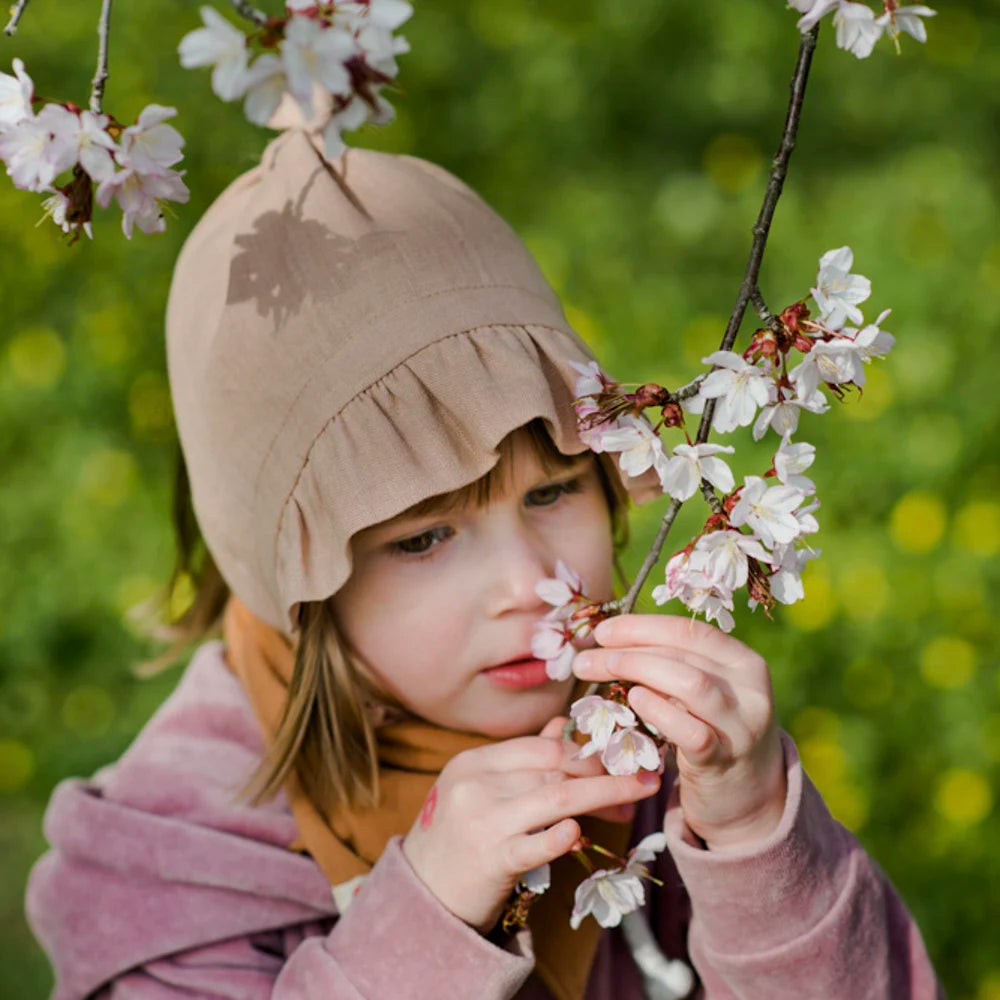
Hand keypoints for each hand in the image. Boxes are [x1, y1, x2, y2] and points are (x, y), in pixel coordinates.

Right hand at [401, 727, 659, 932]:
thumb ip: (523, 761)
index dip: (587, 750)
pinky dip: (563, 835)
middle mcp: (476, 784)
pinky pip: (538, 843)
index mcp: (473, 762)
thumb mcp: (482, 792)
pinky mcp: (491, 859)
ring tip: (638, 798)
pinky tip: (582, 833)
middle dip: (605, 772)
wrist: (423, 895)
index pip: (542, 746)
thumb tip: (564, 726)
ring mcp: (483, 821)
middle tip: (642, 779)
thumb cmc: (459, 838)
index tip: (621, 759)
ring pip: (557, 798)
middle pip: (555, 768)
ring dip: (605, 795)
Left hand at [573, 614, 786, 852]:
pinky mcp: (725, 761)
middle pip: (684, 655)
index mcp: (744, 661)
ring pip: (692, 684)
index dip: (642, 627)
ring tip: (603, 673)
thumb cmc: (710, 730)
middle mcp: (750, 690)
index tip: (602, 631)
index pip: (690, 631)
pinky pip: (691, 731)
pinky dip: (658, 711)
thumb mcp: (700, 693)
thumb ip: (668, 665)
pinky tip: (634, 700)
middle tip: (586, 660)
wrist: (746, 796)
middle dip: (628, 651)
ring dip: (639, 671)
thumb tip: (607, 640)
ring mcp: (742, 726)